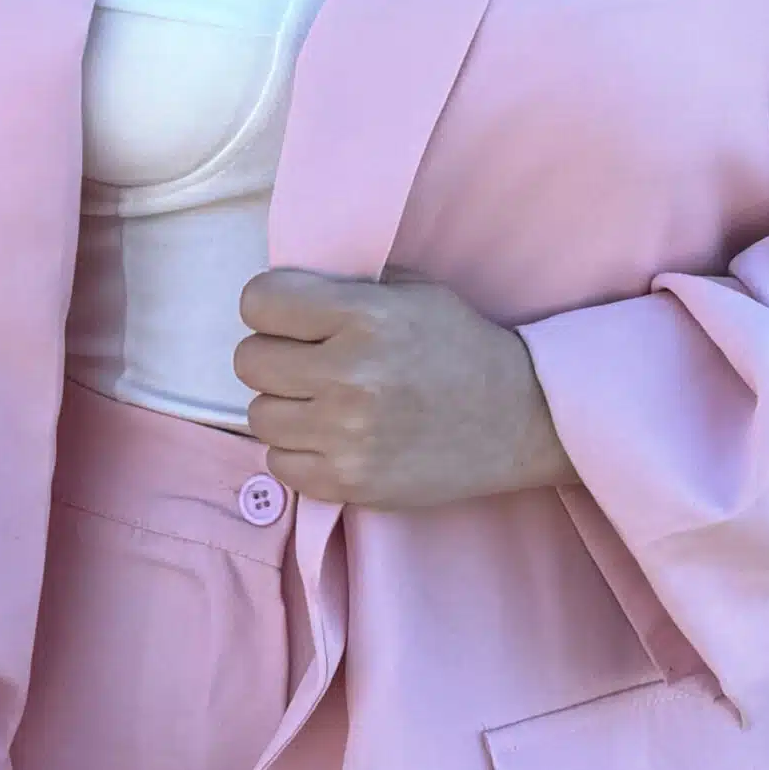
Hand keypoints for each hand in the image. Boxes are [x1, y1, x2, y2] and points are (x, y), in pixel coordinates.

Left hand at [233, 268, 578, 510]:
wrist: (519, 420)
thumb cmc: (462, 348)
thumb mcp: (413, 293)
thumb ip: (346, 287)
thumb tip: (283, 289)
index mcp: (364, 317)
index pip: (259, 302)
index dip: (269, 306)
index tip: (289, 316)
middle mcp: (350, 375)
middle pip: (249, 360)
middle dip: (274, 355)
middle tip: (307, 360)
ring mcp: (347, 435)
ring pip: (258, 414)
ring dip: (284, 404)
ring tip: (321, 400)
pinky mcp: (349, 482)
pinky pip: (278, 463)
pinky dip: (297, 449)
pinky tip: (330, 436)